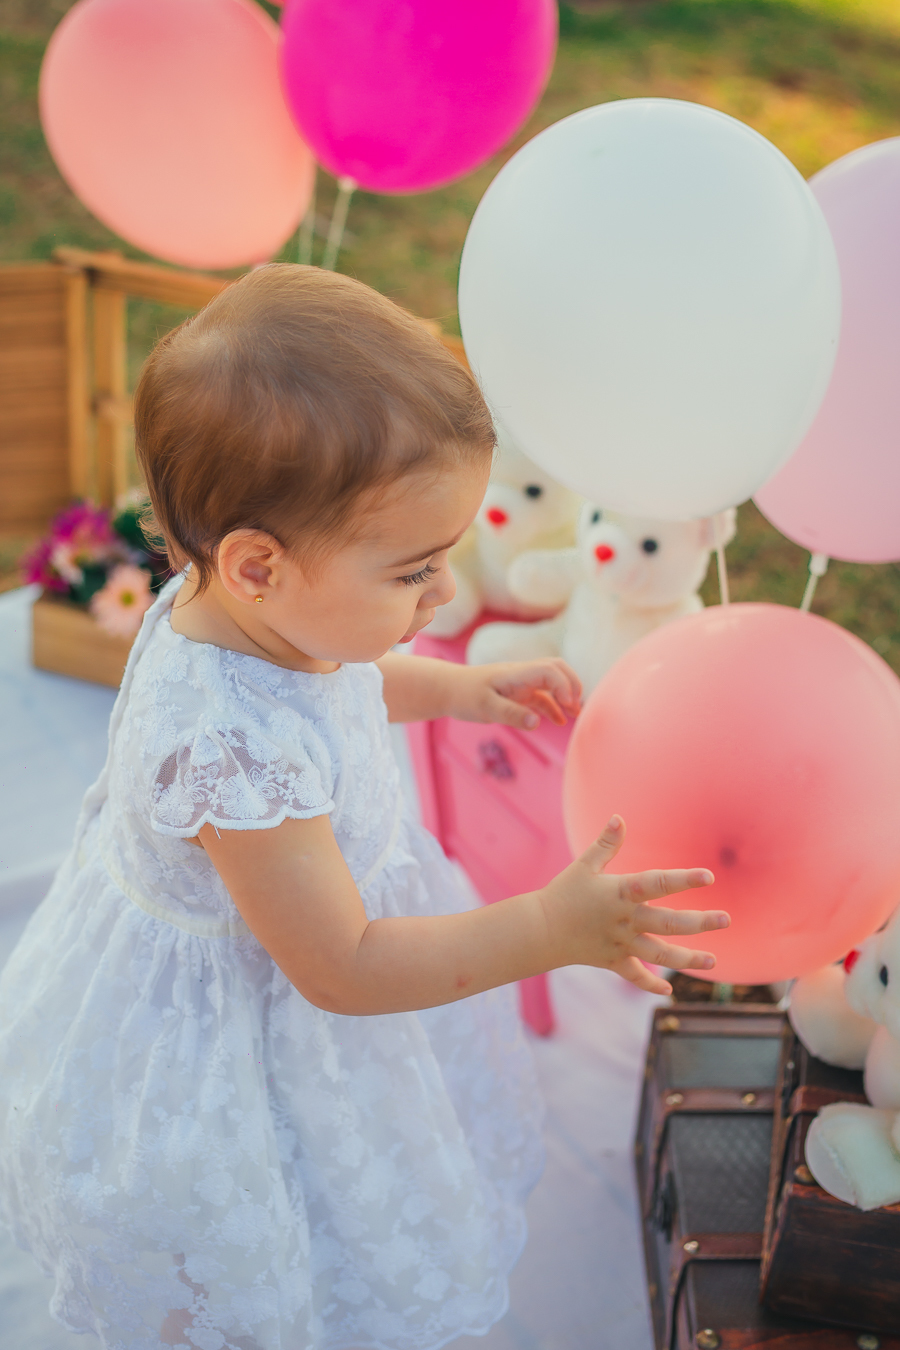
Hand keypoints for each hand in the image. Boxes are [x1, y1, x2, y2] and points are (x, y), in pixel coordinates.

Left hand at [447, 658, 581, 728]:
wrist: (447, 689)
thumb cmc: (464, 695)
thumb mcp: (485, 707)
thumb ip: (511, 714)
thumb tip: (536, 722)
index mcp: (515, 674)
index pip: (549, 670)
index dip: (564, 685)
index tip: (569, 706)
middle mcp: (521, 675)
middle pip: (556, 668)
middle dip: (572, 684)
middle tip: (578, 706)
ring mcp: (520, 683)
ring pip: (551, 682)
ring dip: (565, 695)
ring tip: (576, 715)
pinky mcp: (517, 693)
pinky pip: (541, 697)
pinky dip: (553, 707)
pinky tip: (559, 721)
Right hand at [539, 816, 728, 995]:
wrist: (539, 929)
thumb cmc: (564, 892)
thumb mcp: (585, 865)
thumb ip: (606, 843)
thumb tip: (620, 817)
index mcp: (620, 892)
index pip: (656, 883)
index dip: (683, 880)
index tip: (708, 877)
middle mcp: (625, 920)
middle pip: (668, 923)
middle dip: (699, 923)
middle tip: (726, 920)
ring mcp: (620, 943)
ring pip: (660, 955)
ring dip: (688, 960)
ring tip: (714, 962)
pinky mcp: (612, 961)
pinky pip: (635, 976)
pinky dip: (650, 984)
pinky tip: (669, 991)